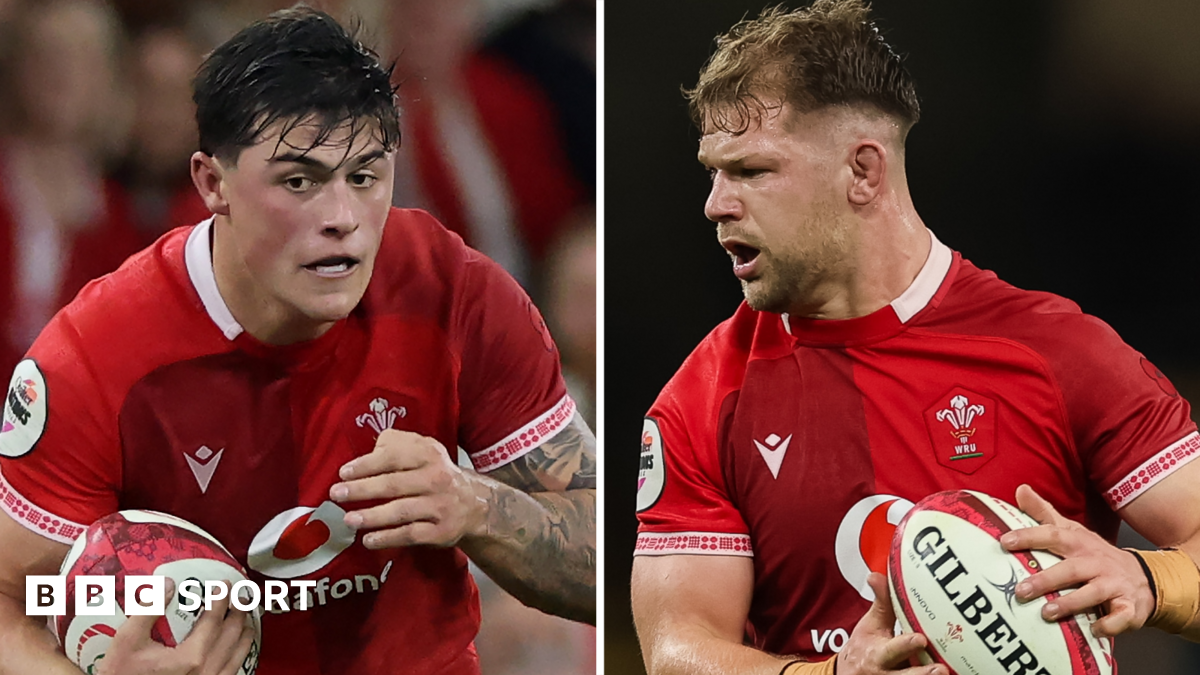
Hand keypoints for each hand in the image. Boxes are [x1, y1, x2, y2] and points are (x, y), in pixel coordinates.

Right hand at [97, 580, 254, 674]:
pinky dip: (240, 655)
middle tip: (242, 596)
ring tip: (248, 619)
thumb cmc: (122, 674)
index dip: (221, 600)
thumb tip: (167, 584)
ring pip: (237, 655)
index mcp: (190, 657)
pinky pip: (232, 671)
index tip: (225, 585)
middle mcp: (205, 671)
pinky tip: (240, 649)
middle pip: (231, 636)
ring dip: (245, 634)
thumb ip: (148, 610)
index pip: (213, 620)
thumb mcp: (127, 640)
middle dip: (239, 613)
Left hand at [330, 429, 488, 548]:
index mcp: (429, 455)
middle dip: (362, 489)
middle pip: (394, 484)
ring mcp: (439, 506)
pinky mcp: (440, 531)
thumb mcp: (425, 449)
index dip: (367, 464)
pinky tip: (368, 540)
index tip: (344, 472)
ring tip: (349, 519)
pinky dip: (388, 538)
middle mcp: (436, 479)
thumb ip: (397, 444)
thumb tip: (370, 452)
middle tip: (337, 494)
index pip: (394, 457)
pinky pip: (410, 535)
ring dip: (372, 516)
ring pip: (401, 511)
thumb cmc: (437, 473)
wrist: (475, 504)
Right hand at [835, 573, 946, 674]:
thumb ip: (881, 602)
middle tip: (940, 668)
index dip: (906, 645)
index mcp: (878, 654)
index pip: (892, 649)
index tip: (920, 639)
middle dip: (921, 672)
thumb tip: (877, 575)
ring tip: (944, 674)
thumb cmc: (864, 648)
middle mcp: (887, 673)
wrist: (849, 674)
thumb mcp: (871, 625)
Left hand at [999, 484, 1154, 636]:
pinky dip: (1108, 624)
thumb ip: (1044, 513)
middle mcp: (1096, 562)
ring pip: (1092, 593)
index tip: (1005, 541)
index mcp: (1079, 543)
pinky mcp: (1129, 607)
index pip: (1053, 536)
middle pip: (1070, 569)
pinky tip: (1093, 630)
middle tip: (1020, 590)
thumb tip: (1020, 489)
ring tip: (1046, 613)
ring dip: (1070, 604)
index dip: (1030, 537)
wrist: (1145, 578)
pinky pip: (1120, 617)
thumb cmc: (1096, 556)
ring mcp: (1114, 585)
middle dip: (1046, 580)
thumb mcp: (1072, 532)